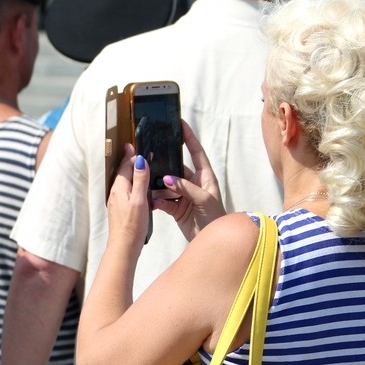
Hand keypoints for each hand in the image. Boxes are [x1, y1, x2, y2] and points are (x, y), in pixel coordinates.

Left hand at [106, 143, 152, 256]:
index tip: (134, 145)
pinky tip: (140, 190)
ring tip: (140, 167)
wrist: (124, 247)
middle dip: (130, 162)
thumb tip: (140, 160)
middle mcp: (115, 193)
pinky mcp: (120, 210)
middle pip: (123, 173)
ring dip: (132, 174)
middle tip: (137, 152)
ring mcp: (116, 202)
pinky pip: (126, 192)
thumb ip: (140, 179)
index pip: (125, 166)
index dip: (132, 155)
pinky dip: (133, 186)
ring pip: (124, 183)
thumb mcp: (139, 200)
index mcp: (119, 188)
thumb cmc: (133, 225)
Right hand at [151, 120, 223, 240]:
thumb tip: (167, 178)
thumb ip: (185, 187)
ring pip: (167, 185)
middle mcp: (193, 183)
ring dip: (159, 186)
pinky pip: (163, 200)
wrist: (212, 240)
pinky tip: (153, 202)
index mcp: (205, 177)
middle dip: (165, 165)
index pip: (196, 152)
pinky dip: (158, 201)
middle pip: (176, 168)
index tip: (180, 124)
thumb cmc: (216, 218)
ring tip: (149, 184)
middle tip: (152, 157)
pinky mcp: (176, 208)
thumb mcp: (204, 199)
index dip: (189, 138)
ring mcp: (184, 195)